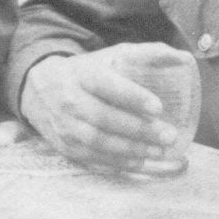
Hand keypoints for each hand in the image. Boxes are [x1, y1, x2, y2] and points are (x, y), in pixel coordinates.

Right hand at [19, 42, 190, 172]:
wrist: (37, 90)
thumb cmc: (84, 73)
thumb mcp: (107, 57)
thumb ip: (143, 55)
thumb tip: (180, 57)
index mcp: (81, 75)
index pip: (106, 85)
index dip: (132, 96)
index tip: (158, 106)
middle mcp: (69, 101)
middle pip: (104, 118)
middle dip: (139, 129)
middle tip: (169, 135)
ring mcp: (66, 127)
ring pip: (99, 142)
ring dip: (133, 149)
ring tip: (161, 151)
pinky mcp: (67, 147)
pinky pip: (95, 159)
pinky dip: (121, 164)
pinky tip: (142, 163)